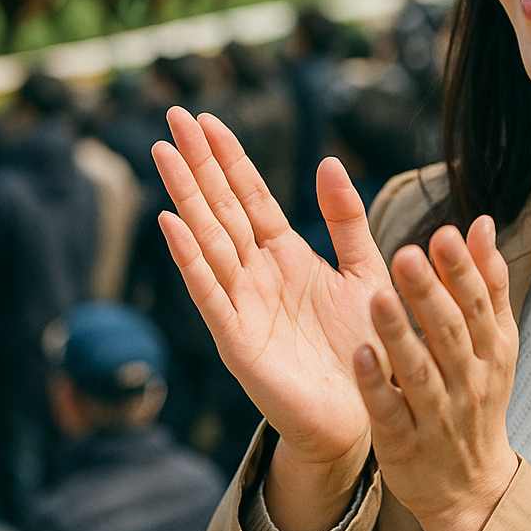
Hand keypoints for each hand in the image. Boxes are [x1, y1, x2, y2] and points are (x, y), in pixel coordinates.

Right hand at [151, 106, 390, 474]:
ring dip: (185, 195)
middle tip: (173, 115)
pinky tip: (171, 222)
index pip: (250, 195)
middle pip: (221, 207)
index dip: (228, 157)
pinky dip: (189, 258)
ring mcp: (242, 304)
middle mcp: (256, 274)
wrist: (367, 415)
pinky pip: (209, 292)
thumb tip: (328, 160)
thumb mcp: (364, 270)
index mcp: (285, 256)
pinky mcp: (237, 340)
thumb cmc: (365, 347)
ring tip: (163, 152)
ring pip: (208, 238)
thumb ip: (345, 219)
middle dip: (197, 162)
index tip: (206, 119)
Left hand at [352, 217, 519, 530]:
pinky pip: (389, 411)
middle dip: (429, 293)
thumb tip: (479, 223)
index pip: (479, 305)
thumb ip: (486, 283)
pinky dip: (375, 385)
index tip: (444, 234)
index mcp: (491, 351)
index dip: (463, 270)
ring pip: (418, 371)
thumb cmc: (477, 397)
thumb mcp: (493, 344)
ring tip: (377, 296)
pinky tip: (358, 356)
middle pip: (449, 332)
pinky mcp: (404, 442)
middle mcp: (468, 380)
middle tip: (406, 252)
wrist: (469, 486)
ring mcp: (437, 414)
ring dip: (399, 334)